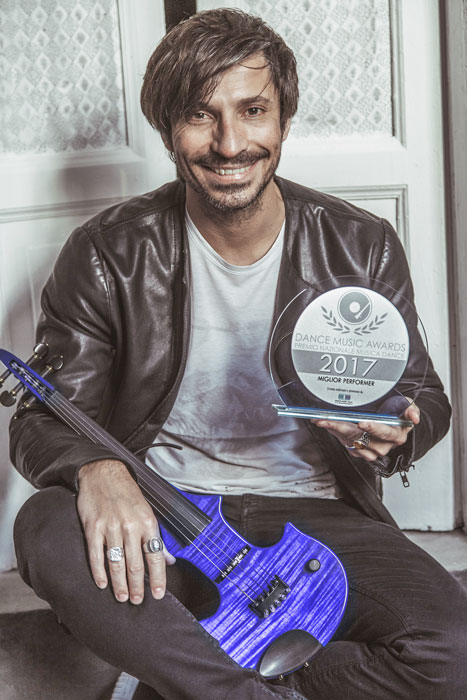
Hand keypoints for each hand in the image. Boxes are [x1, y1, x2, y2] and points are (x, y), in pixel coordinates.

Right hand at [77, 459, 175, 603]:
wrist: (104, 473)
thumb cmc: (127, 494)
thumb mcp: (148, 512)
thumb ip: (157, 537)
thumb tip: (169, 560)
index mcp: (148, 522)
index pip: (156, 556)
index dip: (158, 578)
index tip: (158, 594)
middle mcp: (131, 526)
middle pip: (136, 564)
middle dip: (138, 586)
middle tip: (137, 601)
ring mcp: (111, 527)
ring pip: (117, 563)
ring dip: (120, 584)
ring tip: (122, 597)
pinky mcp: (93, 528)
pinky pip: (96, 555)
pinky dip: (99, 572)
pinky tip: (102, 583)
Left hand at [314, 401, 419, 462]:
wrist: (391, 418)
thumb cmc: (397, 411)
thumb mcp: (406, 405)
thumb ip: (410, 409)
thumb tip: (414, 417)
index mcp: (396, 435)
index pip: (384, 433)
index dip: (373, 428)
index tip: (362, 422)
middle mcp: (383, 445)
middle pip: (362, 439)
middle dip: (344, 429)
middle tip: (329, 420)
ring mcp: (370, 449)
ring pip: (351, 443)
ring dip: (335, 432)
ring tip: (322, 421)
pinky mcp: (359, 450)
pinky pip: (345, 444)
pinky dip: (334, 434)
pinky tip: (325, 424)